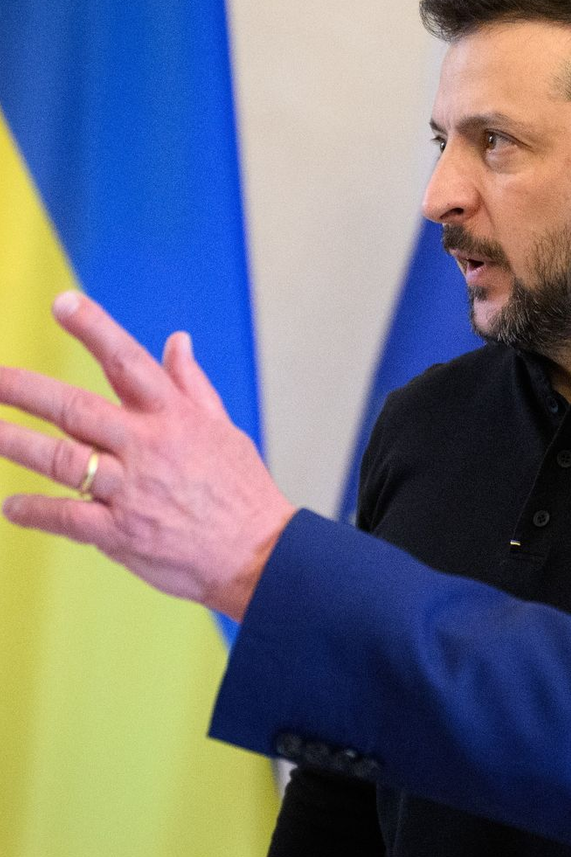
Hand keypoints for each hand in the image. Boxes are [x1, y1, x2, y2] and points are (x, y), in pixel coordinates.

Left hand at [0, 292, 294, 619]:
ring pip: (62, 460)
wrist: (260, 554)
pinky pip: (66, 517)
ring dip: (16, 444)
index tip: (63, 303)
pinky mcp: (121, 533)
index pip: (129, 362)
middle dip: (25, 390)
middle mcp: (149, 447)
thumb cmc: (243, 491)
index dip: (95, 330)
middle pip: (75, 409)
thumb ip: (192, 386)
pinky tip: (12, 506)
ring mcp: (132, 491)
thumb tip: (177, 340)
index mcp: (176, 418)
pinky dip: (35, 511)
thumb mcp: (224, 430)